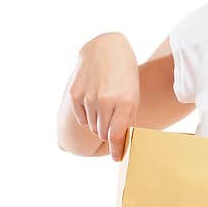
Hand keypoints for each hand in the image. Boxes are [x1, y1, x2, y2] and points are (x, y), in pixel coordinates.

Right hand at [68, 32, 139, 160]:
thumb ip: (127, 119)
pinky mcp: (74, 93)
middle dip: (108, 135)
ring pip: (91, 126)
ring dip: (97, 123)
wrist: (106, 48)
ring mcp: (88, 97)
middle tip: (111, 128)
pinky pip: (80, 118)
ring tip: (104, 108)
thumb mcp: (133, 95)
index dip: (118, 149)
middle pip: (103, 133)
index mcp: (126, 101)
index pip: (118, 135)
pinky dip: (86, 116)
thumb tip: (119, 143)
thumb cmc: (125, 75)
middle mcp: (105, 100)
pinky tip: (93, 103)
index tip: (118, 158)